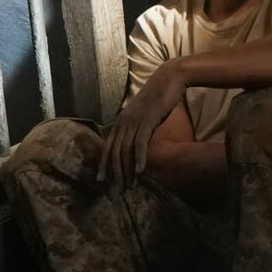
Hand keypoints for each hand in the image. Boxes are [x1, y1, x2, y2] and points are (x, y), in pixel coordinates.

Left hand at [98, 62, 185, 185]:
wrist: (170, 79)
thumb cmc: (159, 97)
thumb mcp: (145, 115)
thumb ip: (138, 128)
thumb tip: (137, 141)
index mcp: (121, 121)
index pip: (108, 147)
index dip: (103, 165)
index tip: (101, 182)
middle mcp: (123, 122)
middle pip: (114, 153)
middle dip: (113, 175)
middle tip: (114, 193)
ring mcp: (134, 122)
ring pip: (125, 151)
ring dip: (126, 171)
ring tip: (128, 187)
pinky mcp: (147, 121)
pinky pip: (140, 143)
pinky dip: (139, 159)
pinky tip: (140, 172)